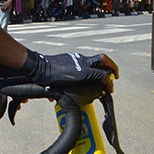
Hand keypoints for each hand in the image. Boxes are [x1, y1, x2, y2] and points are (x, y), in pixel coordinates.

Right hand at [0, 50, 117, 92]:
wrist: (38, 67)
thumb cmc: (43, 72)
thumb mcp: (54, 75)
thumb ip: (57, 83)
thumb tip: (52, 94)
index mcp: (74, 61)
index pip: (90, 62)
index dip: (99, 68)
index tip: (103, 76)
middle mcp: (79, 60)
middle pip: (102, 59)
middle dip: (110, 67)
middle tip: (114, 76)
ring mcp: (82, 64)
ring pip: (103, 66)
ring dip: (109, 74)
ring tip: (112, 83)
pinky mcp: (83, 72)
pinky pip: (99, 76)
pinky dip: (106, 82)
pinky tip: (108, 88)